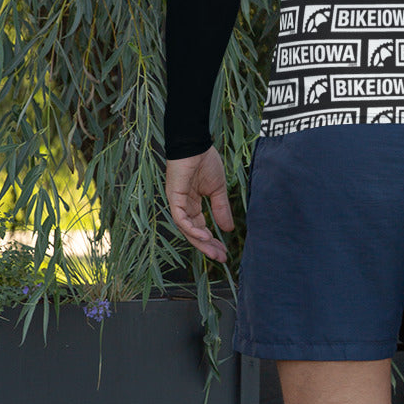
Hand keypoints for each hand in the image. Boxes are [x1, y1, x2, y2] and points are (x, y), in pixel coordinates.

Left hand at [165, 145, 233, 262]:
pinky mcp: (173, 198)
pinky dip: (192, 229)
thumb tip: (229, 228)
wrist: (196, 145)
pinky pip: (180, 218)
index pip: (201, 227)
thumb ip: (221, 208)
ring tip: (214, 251)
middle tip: (221, 258)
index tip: (224, 251)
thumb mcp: (218, 189)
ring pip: (187, 229)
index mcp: (193, 204)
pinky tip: (205, 235)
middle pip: (194, 233)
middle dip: (207, 247)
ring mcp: (177, 203)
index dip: (212, 241)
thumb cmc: (205, 162)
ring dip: (201, 242)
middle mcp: (183, 207)